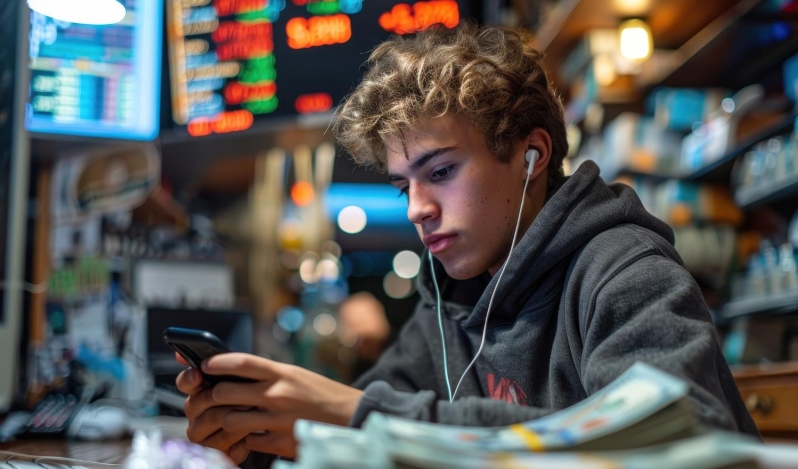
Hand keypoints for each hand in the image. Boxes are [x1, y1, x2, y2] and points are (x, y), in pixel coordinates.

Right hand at [175, 353, 250, 463]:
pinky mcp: (212, 450)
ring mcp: (202, 433)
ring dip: (235, 412)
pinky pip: (223, 441)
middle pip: (198, 401)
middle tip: (244, 393)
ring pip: (212, 419)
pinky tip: (251, 428)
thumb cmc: (252, 399)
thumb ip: (222, 367)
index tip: (198, 374)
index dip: (189, 377)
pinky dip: (239, 434)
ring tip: (253, 407)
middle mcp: (196, 412)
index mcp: (199, 391)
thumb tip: (185, 354)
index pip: (186, 381)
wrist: (269, 428)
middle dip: (222, 396)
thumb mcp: (242, 380)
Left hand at [203, 353, 364, 458]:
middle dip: (211, 396)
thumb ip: (269, 374)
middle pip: (225, 391)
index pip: (240, 362)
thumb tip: (237, 373)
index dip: (217, 363)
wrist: (350, 416)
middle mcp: (278, 394)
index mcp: (282, 373)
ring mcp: (278, 419)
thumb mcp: (296, 375)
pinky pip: (248, 441)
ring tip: (228, 419)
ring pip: (231, 420)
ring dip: (224, 420)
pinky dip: (244, 440)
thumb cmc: (321, 394)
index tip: (205, 365)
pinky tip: (248, 436)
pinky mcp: (280, 442)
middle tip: (209, 397)